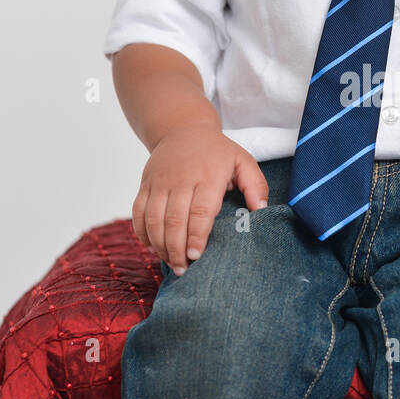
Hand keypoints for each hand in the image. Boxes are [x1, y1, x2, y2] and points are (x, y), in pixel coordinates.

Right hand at [132, 124, 268, 274]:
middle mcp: (180, 179)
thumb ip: (255, 185)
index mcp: (207, 176)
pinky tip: (153, 247)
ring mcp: (159, 182)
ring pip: (153, 219)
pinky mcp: (145, 185)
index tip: (196, 255)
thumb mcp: (243, 162)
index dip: (196, 235)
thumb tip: (261, 210)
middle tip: (184, 269)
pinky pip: (138, 212)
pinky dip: (142, 233)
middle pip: (173, 219)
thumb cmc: (218, 153)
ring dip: (160, 245)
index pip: (200, 210)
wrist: (183, 130)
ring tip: (171, 262)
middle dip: (177, 248)